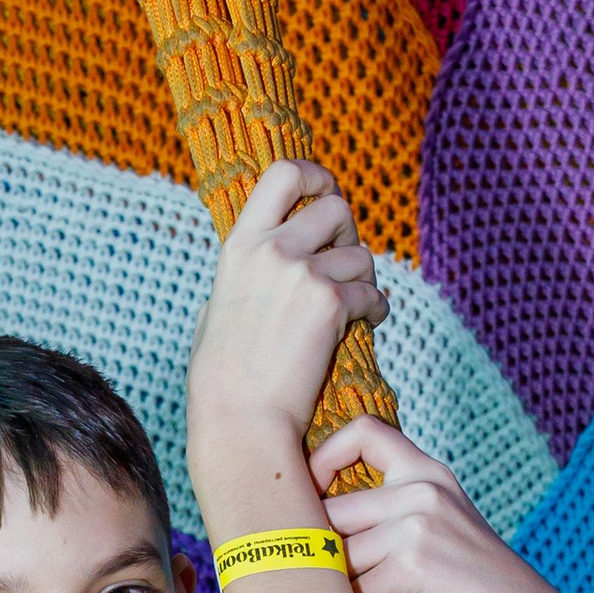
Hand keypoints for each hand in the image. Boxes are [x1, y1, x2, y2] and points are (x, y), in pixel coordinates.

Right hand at [188, 164, 384, 503]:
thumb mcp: (218, 307)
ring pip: (361, 254)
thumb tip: (260, 260)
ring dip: (363, 280)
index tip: (325, 193)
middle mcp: (270, 250)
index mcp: (239, 245)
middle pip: (335, 208)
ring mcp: (301, 274)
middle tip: (343, 266)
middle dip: (348, 235)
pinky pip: (374, 294)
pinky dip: (375, 311)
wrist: (240, 418)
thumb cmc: (224, 377)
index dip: (315, 176)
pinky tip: (364, 327)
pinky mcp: (331, 304)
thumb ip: (244, 274)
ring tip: (351, 309)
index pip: (283, 175)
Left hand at [305, 416, 568, 592]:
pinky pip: (354, 590)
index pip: (365, 431)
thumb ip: (392, 509)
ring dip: (335, 586)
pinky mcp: (414, 566)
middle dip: (318, 549)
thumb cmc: (477, 585)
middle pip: (333, 508)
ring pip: (338, 553)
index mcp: (429, 473)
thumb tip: (312, 520)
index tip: (310, 492)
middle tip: (318, 577)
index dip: (323, 456)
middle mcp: (423, 490)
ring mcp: (418, 525)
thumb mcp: (442, 525)